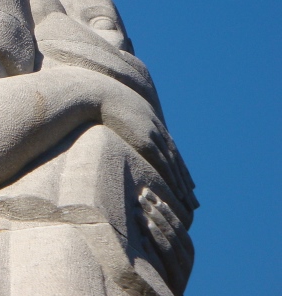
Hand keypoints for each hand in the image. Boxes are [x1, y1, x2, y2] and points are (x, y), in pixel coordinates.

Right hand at [77, 68, 197, 213]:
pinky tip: (179, 191)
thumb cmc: (102, 102)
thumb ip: (118, 121)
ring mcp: (153, 136)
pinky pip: (164, 164)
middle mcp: (156, 131)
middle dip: (185, 178)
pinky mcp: (146, 142)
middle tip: (193, 196)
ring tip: (190, 200)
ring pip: (174, 165)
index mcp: (150, 123)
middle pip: (176, 159)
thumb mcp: (114, 111)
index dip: (177, 165)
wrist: (101, 95)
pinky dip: (173, 178)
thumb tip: (112, 129)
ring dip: (183, 183)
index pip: (169, 149)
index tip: (185, 180)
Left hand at [137, 186, 194, 295]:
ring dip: (152, 228)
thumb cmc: (162, 270)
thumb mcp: (165, 250)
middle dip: (155, 213)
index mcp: (187, 247)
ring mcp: (182, 270)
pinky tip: (141, 240)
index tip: (146, 192)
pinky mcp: (173, 282)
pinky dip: (152, 251)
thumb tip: (147, 203)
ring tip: (138, 214)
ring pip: (168, 245)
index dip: (162, 206)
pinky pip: (163, 264)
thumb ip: (161, 232)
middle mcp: (187, 257)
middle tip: (140, 198)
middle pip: (172, 231)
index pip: (175, 221)